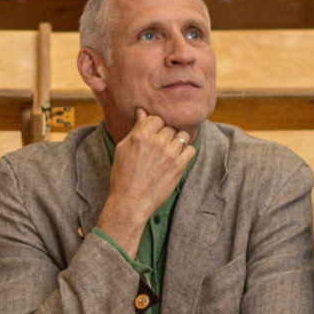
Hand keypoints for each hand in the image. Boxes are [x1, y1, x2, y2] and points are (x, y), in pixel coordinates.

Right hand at [95, 110, 194, 244]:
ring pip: (182, 136)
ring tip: (169, 153)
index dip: (155, 126)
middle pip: (170, 127)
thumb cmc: (123, 176)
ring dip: (177, 142)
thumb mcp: (123, 149)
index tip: (153, 136)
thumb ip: (135, 129)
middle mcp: (157, 141)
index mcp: (141, 135)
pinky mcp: (179, 166)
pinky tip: (176, 159)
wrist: (130, 202)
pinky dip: (185, 153)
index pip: (157, 118)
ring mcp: (170, 153)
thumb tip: (142, 111)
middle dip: (166, 135)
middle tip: (159, 149)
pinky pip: (190, 149)